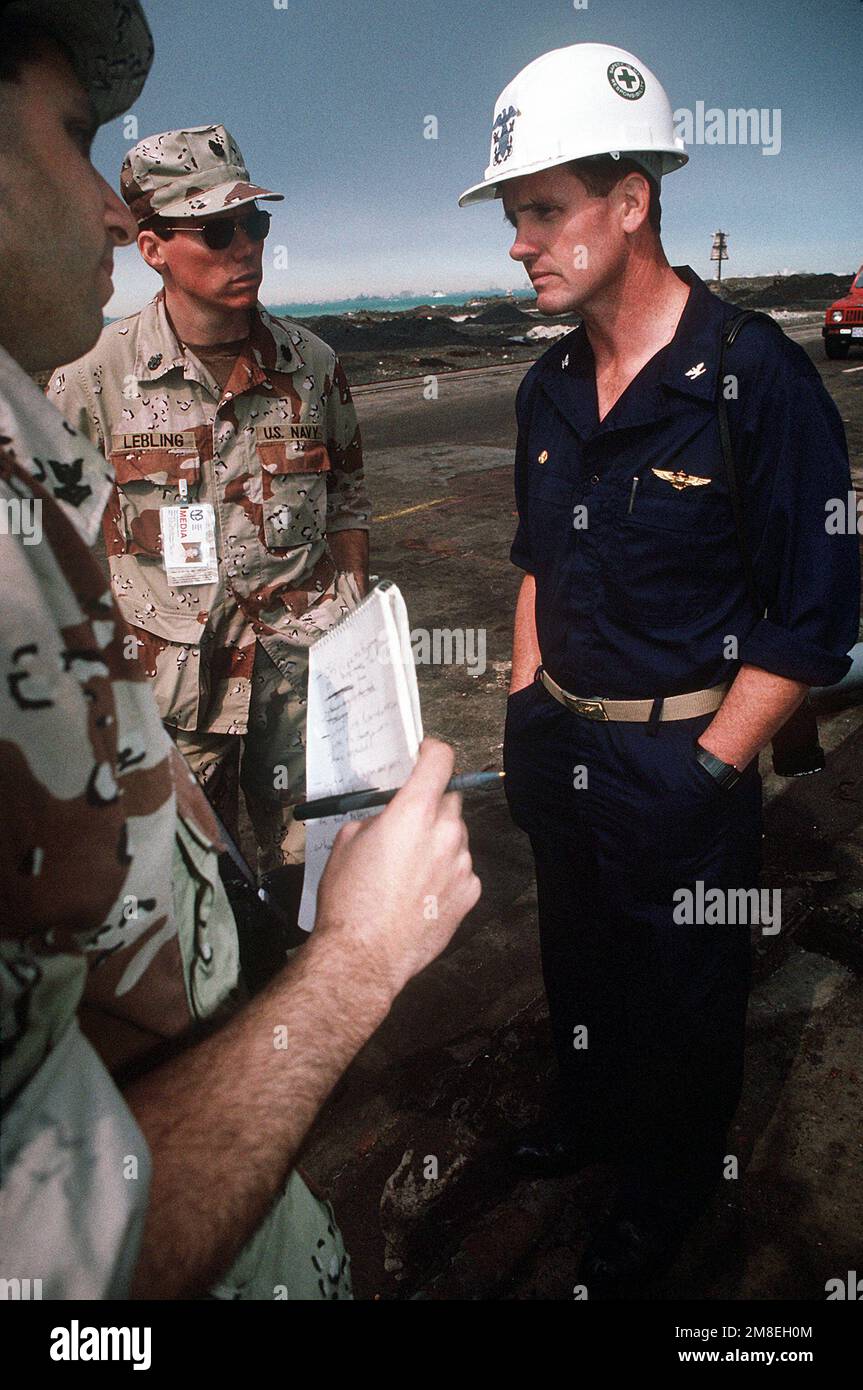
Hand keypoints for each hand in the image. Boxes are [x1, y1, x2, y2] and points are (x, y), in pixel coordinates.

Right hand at [313, 738, 480, 998]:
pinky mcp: (471, 893)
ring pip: (456, 838)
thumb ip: (376, 819)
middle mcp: (446, 832)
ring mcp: (463, 864)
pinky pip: (461, 870)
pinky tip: (421, 894)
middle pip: (449, 801)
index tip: (424, 755)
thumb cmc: (348, 899)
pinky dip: (446, 874)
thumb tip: (388, 819)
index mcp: (414, 812)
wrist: (364, 955)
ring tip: (408, 871)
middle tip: (406, 827)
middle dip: (430, 806)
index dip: (432, 752)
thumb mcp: (346, 842)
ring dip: (438, 843)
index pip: (441, 760)